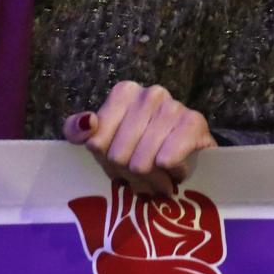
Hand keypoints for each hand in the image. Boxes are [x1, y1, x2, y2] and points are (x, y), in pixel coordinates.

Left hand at [64, 82, 215, 199]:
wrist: (190, 155)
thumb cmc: (141, 149)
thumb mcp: (104, 142)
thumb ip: (79, 131)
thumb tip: (88, 123)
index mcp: (124, 94)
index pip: (97, 144)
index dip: (107, 162)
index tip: (119, 163)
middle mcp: (150, 94)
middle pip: (119, 156)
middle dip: (129, 174)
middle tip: (141, 176)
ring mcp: (173, 106)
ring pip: (142, 163)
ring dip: (150, 180)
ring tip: (158, 178)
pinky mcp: (194, 123)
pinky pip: (166, 160)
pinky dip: (168, 173)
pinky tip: (174, 170)